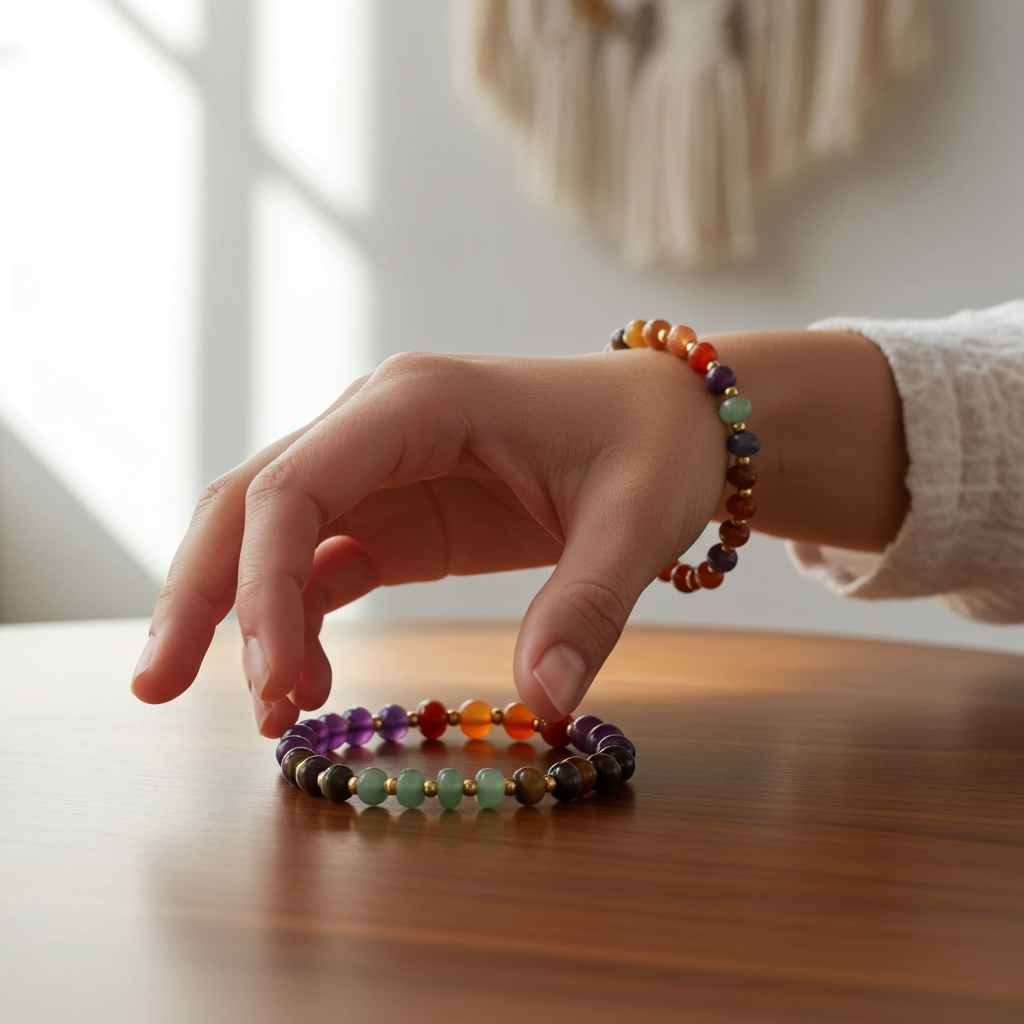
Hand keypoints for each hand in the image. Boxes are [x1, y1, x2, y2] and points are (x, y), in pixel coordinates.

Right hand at [130, 349, 725, 733]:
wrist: (676, 423)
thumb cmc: (655, 447)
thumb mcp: (634, 522)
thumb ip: (586, 607)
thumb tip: (543, 703)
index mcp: (419, 401)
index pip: (297, 483)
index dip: (264, 583)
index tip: (277, 683)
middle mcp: (381, 421)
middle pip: (252, 500)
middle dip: (203, 592)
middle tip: (161, 689)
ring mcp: (386, 464)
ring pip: (273, 531)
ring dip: (243, 612)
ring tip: (262, 710)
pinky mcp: (403, 508)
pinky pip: (322, 555)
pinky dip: (298, 614)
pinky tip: (304, 676)